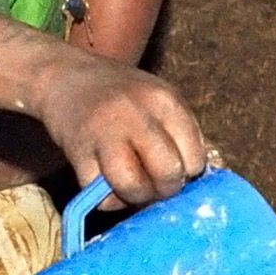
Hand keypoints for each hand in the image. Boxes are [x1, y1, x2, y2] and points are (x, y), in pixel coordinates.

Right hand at [28, 51, 209, 205]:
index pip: (195, 158)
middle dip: (165, 188)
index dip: (188, 172)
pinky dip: (107, 198)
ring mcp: (104, 133)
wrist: (64, 75)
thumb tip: (211, 173)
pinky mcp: (77, 153)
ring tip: (131, 185)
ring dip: (136, 197)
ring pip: (134, 187)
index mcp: (165, 101)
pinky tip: (107, 181)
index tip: (174, 167)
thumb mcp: (159, 100)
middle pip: (168, 174)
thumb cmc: (121, 94)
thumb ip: (184, 134)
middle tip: (153, 181)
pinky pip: (101, 195)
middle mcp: (137, 115)